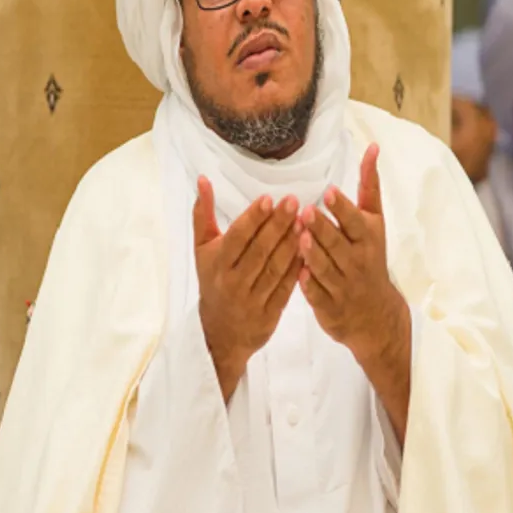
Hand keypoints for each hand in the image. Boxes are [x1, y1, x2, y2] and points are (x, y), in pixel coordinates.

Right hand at [194, 177, 301, 401]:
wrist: (219, 332)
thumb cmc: (213, 280)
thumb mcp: (202, 249)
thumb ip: (203, 214)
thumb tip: (203, 179)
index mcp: (217, 263)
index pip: (236, 237)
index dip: (253, 218)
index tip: (269, 198)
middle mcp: (233, 281)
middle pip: (259, 250)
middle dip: (277, 225)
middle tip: (294, 202)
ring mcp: (252, 299)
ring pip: (275, 268)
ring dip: (292, 244)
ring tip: (306, 221)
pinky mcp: (270, 313)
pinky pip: (287, 287)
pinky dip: (298, 268)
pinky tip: (311, 248)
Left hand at [299, 144, 412, 440]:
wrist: (376, 314)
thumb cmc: (369, 256)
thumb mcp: (375, 222)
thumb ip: (369, 186)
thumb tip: (372, 146)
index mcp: (368, 237)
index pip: (355, 221)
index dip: (342, 208)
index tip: (327, 192)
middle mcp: (358, 261)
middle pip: (337, 243)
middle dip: (322, 228)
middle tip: (304, 212)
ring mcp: (344, 285)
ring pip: (325, 268)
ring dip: (312, 254)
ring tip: (298, 238)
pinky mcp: (329, 306)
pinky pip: (316, 294)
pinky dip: (308, 285)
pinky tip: (296, 273)